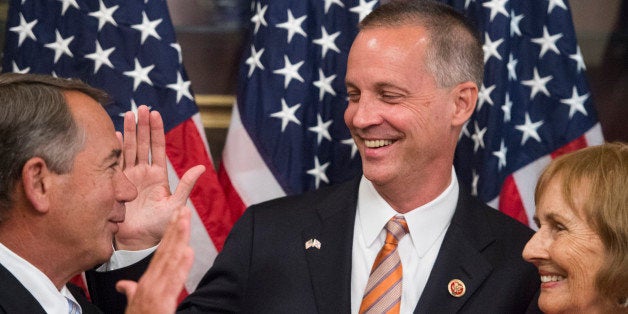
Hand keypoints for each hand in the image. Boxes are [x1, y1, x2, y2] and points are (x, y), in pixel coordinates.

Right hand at [115, 105, 204, 249]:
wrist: (139, 242)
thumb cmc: (160, 226)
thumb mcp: (176, 205)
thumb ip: (186, 185)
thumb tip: (202, 167)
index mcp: (158, 175)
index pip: (158, 147)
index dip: (156, 130)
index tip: (155, 114)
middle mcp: (143, 173)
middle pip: (142, 143)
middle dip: (142, 125)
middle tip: (141, 107)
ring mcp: (129, 177)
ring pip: (128, 149)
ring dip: (128, 132)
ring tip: (128, 114)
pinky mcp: (116, 184)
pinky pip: (115, 163)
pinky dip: (114, 149)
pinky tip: (112, 135)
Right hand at [116, 206, 194, 313]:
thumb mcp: (133, 303)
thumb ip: (130, 291)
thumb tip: (123, 285)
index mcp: (147, 281)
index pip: (161, 253)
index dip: (169, 234)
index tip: (177, 216)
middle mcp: (151, 283)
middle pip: (165, 251)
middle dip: (175, 229)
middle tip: (184, 209)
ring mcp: (155, 292)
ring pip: (170, 261)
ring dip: (178, 240)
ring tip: (185, 222)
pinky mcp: (162, 303)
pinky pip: (173, 283)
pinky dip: (181, 267)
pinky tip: (188, 252)